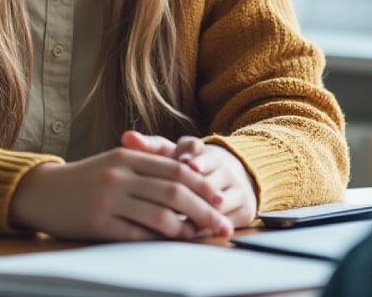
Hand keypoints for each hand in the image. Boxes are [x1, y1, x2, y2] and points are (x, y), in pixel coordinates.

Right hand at [7, 147, 232, 240]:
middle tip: (222, 225)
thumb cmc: (87, 177)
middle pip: (175, 192)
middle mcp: (121, 175)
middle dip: (204, 210)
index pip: (176, 169)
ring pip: (160, 215)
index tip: (221, 199)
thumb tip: (190, 177)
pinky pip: (137, 234)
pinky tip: (172, 244)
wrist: (43, 192)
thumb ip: (149, 165)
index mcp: (128, 156)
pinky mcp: (98, 223)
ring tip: (202, 237)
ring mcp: (109, 199)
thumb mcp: (117, 162)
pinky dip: (159, 240)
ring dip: (186, 229)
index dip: (203, 185)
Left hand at [121, 131, 257, 227]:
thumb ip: (148, 148)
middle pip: (209, 175)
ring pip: (220, 199)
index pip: (196, 148)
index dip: (191, 156)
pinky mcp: (244, 208)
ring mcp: (235, 186)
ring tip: (188, 219)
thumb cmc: (186, 169)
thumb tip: (127, 137)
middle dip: (197, 187)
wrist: (225, 180)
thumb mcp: (168, 156)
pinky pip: (229, 217)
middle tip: (183, 197)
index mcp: (201, 150)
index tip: (185, 164)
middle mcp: (222, 166)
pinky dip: (212, 226)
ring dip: (203, 209)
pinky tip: (197, 233)